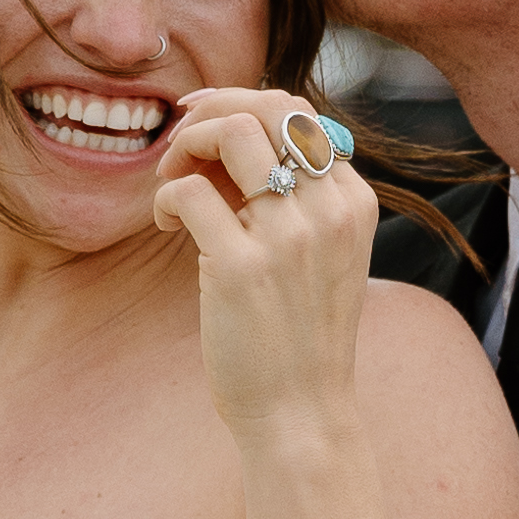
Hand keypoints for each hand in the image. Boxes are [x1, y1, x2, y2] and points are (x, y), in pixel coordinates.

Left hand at [149, 90, 376, 440]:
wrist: (300, 414)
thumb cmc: (298, 335)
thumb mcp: (322, 254)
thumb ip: (298, 196)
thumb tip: (234, 131)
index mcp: (353, 202)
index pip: (299, 112)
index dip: (242, 104)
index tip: (203, 125)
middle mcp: (329, 210)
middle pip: (269, 106)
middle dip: (211, 110)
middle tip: (180, 144)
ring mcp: (288, 237)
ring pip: (231, 133)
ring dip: (186, 145)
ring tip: (172, 181)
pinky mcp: (241, 267)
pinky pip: (188, 191)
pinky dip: (166, 197)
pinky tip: (168, 224)